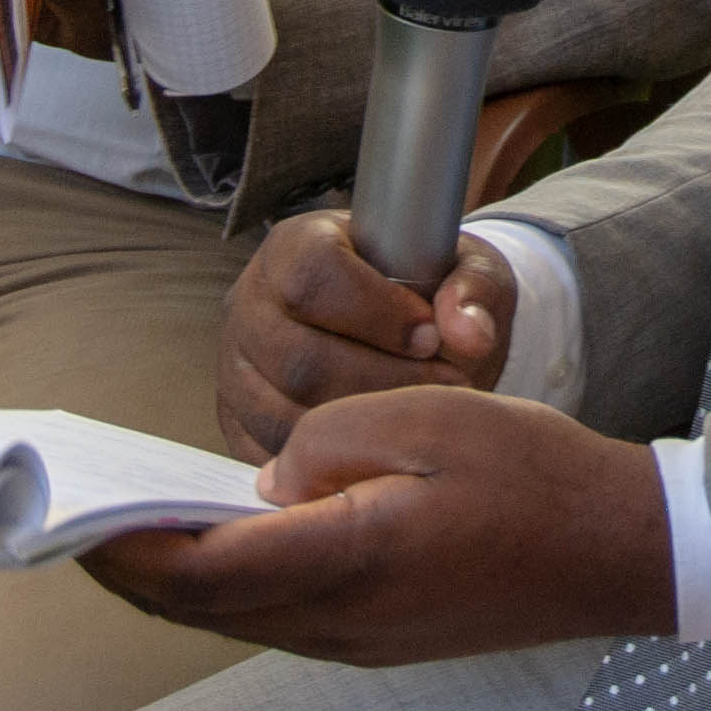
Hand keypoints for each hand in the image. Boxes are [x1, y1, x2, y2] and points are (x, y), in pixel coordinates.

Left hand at [78, 385, 672, 661]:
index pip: (202, 569)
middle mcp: (342, 620)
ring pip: (237, 617)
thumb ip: (328, 440)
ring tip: (132, 527)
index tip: (71, 519)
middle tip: (74, 523)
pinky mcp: (378, 639)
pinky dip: (229, 584)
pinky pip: (278, 616)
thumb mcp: (426, 417)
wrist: (613, 549)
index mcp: (347, 560)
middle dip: (131, 570)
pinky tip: (222, 541)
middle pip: (204, 607)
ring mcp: (360, 640)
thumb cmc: (531, 474)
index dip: (127, 548)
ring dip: (177, 581)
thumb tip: (267, 475)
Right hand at [218, 210, 515, 459]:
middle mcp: (251, 303)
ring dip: (359, 430)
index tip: (430, 337)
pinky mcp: (237, 422)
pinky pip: (271, 457)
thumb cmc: (431, 294)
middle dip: (380, 383)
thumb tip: (467, 334)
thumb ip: (474, 290)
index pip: (312, 277)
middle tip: (441, 388)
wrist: (406, 332)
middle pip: (299, 358)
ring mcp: (235, 367)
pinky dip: (329, 465)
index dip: (377, 314)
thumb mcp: (466, 271)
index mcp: (295, 246)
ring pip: (282, 416)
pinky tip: (381, 451)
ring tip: (415, 419)